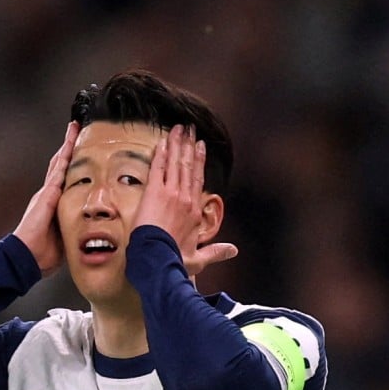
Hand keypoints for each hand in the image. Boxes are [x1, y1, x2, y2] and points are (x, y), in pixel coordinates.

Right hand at [14, 121, 78, 275]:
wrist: (27, 256)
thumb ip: (73, 230)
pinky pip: (57, 171)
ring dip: (66, 145)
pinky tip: (69, 143)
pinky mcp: (47, 194)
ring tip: (73, 129)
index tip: (80, 153)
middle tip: (76, 130)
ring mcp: (46, 192)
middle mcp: (48, 194)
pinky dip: (64, 156)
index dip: (71, 165)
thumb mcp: (64, 239)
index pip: (65, 180)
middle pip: (60, 165)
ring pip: (58, 163)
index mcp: (53, 205)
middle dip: (68, 148)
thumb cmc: (43, 253)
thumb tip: (88, 234)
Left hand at [132, 124, 237, 276]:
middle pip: (189, 167)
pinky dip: (160, 154)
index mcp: (195, 212)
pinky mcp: (155, 192)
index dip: (199, 162)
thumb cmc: (175, 261)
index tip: (200, 147)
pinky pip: (158, 168)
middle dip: (189, 146)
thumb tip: (234, 251)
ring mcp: (171, 193)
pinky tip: (162, 142)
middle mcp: (186, 198)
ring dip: (177, 144)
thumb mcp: (198, 259)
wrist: (158, 259)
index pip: (198, 181)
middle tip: (190, 129)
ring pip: (176, 163)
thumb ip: (216, 252)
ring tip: (179, 128)